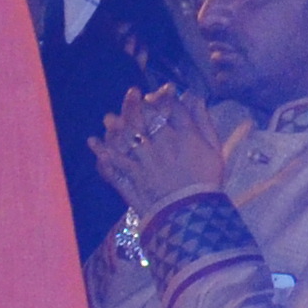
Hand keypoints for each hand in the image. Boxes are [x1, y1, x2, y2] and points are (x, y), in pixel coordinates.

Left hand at [108, 88, 234, 213]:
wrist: (193, 214)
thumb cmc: (207, 182)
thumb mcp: (214, 150)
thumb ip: (204, 122)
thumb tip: (196, 98)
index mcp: (187, 136)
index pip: (172, 107)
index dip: (164, 96)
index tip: (160, 93)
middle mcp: (165, 144)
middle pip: (147, 117)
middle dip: (137, 104)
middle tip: (132, 95)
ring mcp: (148, 161)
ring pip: (127, 136)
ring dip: (115, 126)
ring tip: (109, 118)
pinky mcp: (135, 177)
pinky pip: (115, 161)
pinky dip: (102, 151)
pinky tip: (93, 142)